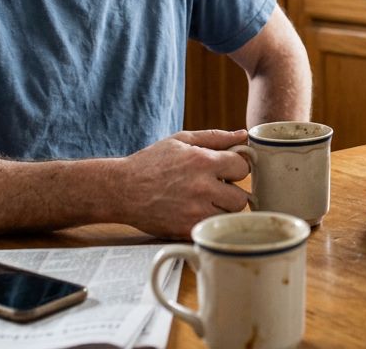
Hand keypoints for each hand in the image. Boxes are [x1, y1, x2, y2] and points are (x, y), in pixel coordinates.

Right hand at [117, 129, 250, 238]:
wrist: (121, 190)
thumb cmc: (151, 163)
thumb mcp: (181, 140)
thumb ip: (216, 137)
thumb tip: (243, 135)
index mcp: (203, 161)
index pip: (243, 168)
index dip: (235, 169)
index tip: (225, 172)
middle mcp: (202, 187)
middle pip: (241, 198)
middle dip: (231, 193)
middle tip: (214, 190)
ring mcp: (195, 211)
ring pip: (229, 216)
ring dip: (221, 210)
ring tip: (202, 202)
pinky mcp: (187, 230)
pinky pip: (212, 229)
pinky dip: (207, 222)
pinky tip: (193, 213)